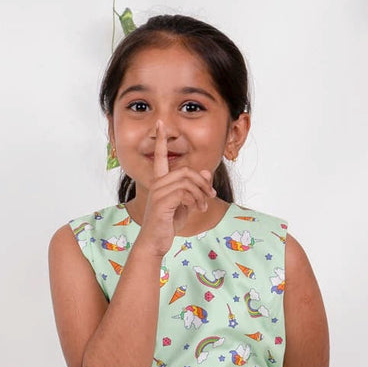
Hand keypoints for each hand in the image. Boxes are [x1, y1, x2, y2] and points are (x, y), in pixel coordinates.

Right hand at [135, 120, 216, 256]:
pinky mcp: (161, 203)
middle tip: (211, 195)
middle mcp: (157, 184)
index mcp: (160, 181)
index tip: (160, 123)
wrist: (155, 242)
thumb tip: (207, 173)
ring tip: (204, 206)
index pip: (160, 156)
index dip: (161, 140)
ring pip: (187, 181)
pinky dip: (195, 200)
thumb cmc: (168, 224)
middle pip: (186, 171)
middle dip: (203, 182)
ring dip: (201, 193)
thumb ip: (195, 189)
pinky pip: (184, 193)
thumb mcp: (186, 204)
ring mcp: (158, 193)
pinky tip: (197, 209)